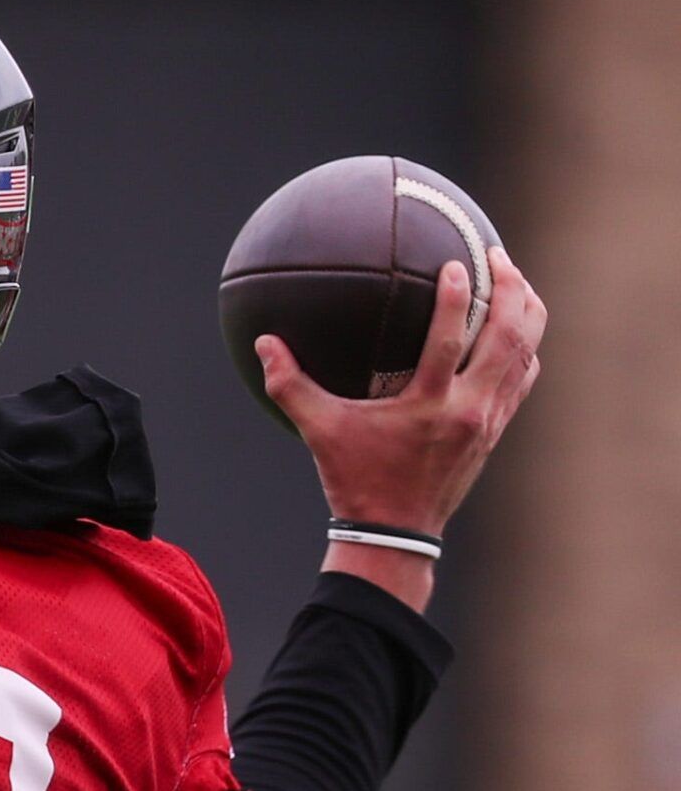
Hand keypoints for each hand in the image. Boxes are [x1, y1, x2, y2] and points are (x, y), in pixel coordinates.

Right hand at [256, 245, 545, 537]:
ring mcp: (488, 421)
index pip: (450, 340)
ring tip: (518, 281)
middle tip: (499, 256)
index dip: (457, 298)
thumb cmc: (354, 480)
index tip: (457, 263)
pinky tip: (516, 331)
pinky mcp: (495, 431)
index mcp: (428, 405)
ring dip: (527, 314)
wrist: (395, 534)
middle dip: (512, 291)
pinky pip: (522, 380)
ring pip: (525, 355)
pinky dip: (524, 349)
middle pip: (508, 338)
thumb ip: (289, 386)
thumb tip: (263, 343)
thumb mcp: (318, 432)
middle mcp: (468, 409)